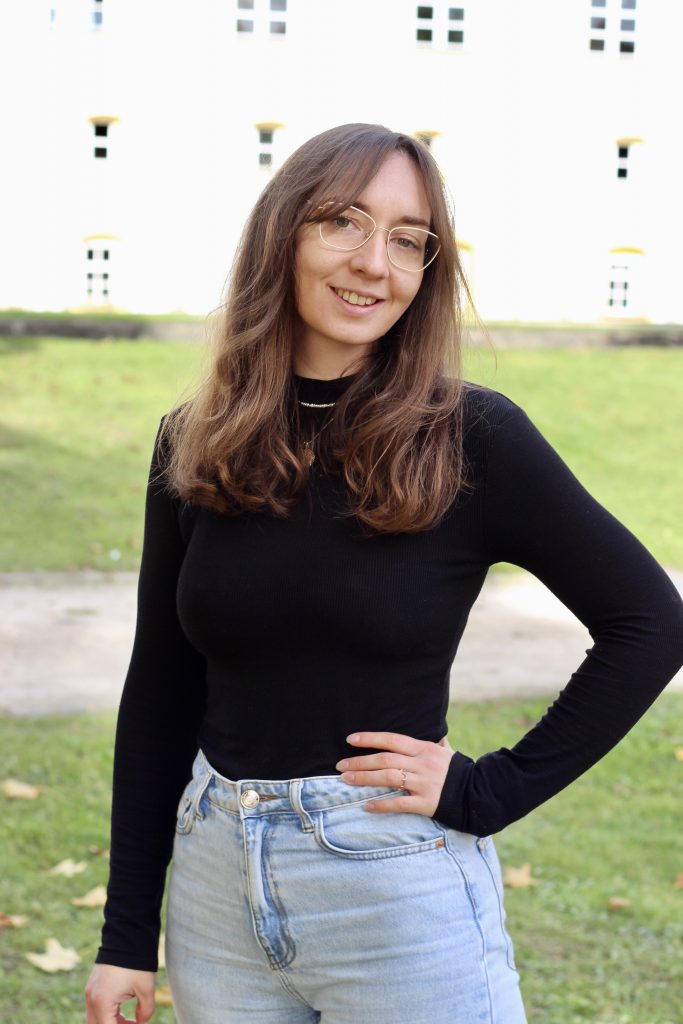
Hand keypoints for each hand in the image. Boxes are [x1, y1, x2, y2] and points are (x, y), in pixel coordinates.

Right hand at [84, 964, 155, 1022]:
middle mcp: (91, 998)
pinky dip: (107, 1014)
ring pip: (95, 1019)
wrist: (127, 934)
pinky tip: (122, 1012)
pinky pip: (95, 1008)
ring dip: (110, 1022)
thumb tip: (141, 1023)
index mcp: (102, 1001)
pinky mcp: (93, 985)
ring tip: (130, 1021)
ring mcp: (90, 991)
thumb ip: (145, 1012)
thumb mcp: (146, 988)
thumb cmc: (137, 962)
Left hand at [335, 731, 455, 817]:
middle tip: (340, 765)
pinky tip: (367, 806)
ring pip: (388, 778)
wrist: (479, 794)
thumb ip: (439, 743)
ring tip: (346, 780)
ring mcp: (423, 783)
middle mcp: (421, 764)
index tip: (350, 740)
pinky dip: (381, 805)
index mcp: (424, 749)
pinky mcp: (426, 803)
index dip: (370, 738)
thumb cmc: (461, 772)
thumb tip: (439, 733)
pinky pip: (399, 803)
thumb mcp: (448, 753)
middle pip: (384, 759)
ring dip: (364, 778)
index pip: (392, 739)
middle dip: (360, 761)